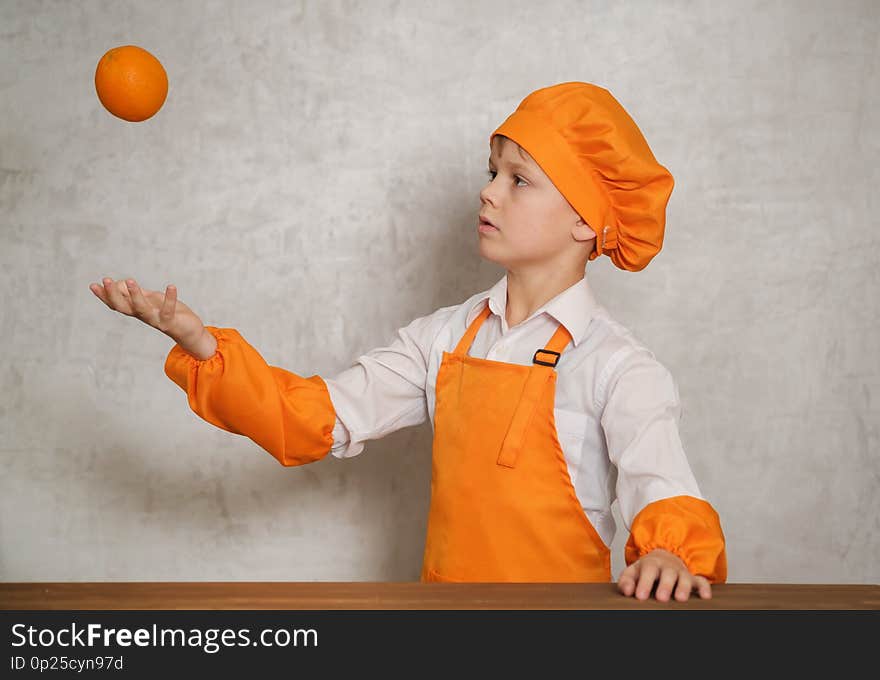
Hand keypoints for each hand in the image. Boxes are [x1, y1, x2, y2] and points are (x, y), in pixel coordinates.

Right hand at [89, 277, 206, 351]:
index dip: (104, 296)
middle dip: (113, 294)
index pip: (116, 303)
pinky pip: (169, 310)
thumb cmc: (168, 313)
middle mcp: (143, 316)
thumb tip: (120, 284)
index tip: (93, 285)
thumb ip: (136, 293)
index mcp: (136, 310)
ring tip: (129, 280)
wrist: (188, 331)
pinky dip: (170, 298)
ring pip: (141, 309)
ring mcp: (156, 320)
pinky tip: (171, 286)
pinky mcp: (171, 321)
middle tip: (105, 279)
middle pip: (123, 307)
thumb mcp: (150, 300)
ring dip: (135, 295)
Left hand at [617, 548, 711, 601]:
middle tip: (661, 598)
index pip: (647, 571)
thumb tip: (626, 591)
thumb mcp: (633, 572)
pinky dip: (704, 588)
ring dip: (683, 587)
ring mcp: (681, 572)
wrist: (663, 558)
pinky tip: (705, 597)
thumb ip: (626, 581)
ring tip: (680, 599)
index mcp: (651, 564)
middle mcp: (667, 567)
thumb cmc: (647, 570)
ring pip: (684, 577)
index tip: (640, 596)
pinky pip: (701, 581)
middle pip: (667, 574)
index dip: (644, 583)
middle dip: (665, 586)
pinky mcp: (693, 579)